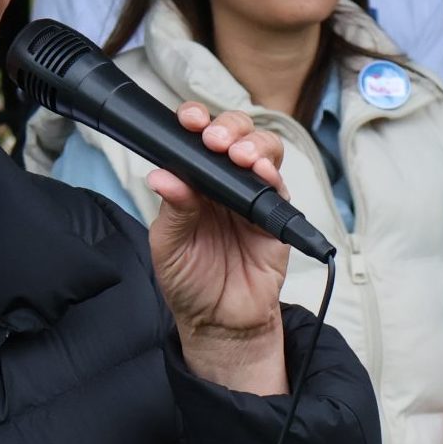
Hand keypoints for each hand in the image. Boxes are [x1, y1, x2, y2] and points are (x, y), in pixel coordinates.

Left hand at [146, 103, 292, 394]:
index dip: (196, 122)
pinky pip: (280, 188)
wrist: (220, 323)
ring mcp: (252, 197)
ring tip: (238, 155)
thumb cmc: (190, 282)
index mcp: (193, 183)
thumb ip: (172, 210)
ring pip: (263, 152)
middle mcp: (224, 183)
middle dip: (228, 127)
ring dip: (253, 144)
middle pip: (236, 134)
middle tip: (214, 139)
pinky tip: (261, 173)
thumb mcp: (169, 247)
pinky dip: (272, 175)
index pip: (196, 140)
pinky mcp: (276, 216)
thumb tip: (162, 175)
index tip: (189, 120)